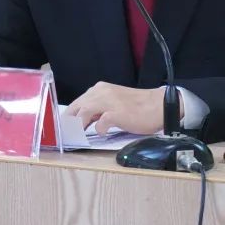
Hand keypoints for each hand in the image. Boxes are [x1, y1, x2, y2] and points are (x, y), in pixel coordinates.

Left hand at [65, 82, 182, 135]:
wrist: (160, 106)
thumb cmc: (138, 107)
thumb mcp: (114, 102)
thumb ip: (98, 109)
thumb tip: (83, 122)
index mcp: (100, 89)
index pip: (77, 102)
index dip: (69, 116)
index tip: (65, 128)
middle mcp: (102, 92)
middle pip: (77, 107)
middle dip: (70, 122)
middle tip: (67, 135)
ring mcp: (109, 102)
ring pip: (84, 112)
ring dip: (79, 125)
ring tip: (79, 136)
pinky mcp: (117, 113)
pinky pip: (100, 123)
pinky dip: (98, 129)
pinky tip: (102, 133)